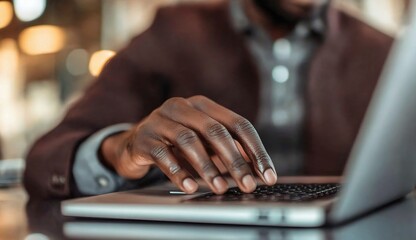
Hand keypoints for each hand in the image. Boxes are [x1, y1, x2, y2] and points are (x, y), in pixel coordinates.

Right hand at [101, 96, 276, 193]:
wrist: (135, 143)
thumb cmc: (177, 143)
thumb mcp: (204, 142)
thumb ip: (228, 150)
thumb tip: (258, 170)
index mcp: (204, 105)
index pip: (238, 124)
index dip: (256, 150)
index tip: (267, 175)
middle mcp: (183, 107)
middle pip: (215, 131)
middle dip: (235, 161)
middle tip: (247, 185)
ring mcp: (160, 120)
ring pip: (189, 140)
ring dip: (208, 167)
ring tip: (221, 188)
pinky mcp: (144, 138)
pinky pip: (163, 154)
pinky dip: (178, 172)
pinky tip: (190, 187)